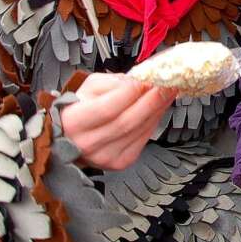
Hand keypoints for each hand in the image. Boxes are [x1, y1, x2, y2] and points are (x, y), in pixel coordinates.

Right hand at [60, 73, 176, 169]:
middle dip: (151, 101)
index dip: (130, 94)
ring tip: (168, 93)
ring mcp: (105, 155)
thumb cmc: (80, 110)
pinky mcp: (120, 161)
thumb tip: (139, 80)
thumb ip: (112, 82)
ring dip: (158, 110)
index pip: (107, 108)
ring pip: (139, 131)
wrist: (72, 138)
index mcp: (74, 122)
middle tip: (167, 85)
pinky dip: (154, 121)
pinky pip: (143, 139)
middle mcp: (88, 143)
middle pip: (127, 121)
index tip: (145, 80)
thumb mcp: (88, 88)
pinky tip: (159, 109)